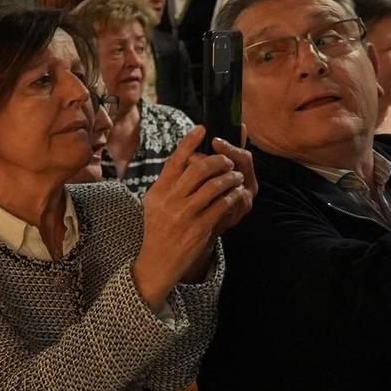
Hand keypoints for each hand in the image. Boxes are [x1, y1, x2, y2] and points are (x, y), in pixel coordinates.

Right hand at [132, 127, 248, 302]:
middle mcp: (169, 200)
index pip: (175, 160)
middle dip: (219, 160)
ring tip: (236, 176)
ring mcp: (184, 214)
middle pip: (199, 168)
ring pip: (215, 185)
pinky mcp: (199, 228)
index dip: (190, 142)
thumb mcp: (154, 204)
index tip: (202, 128)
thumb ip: (168, 184)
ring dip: (230, 178)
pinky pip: (222, 205)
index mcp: (157, 191)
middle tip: (228, 160)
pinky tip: (236, 194)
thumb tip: (186, 160)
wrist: (157, 263)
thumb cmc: (157, 231)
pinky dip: (232, 196)